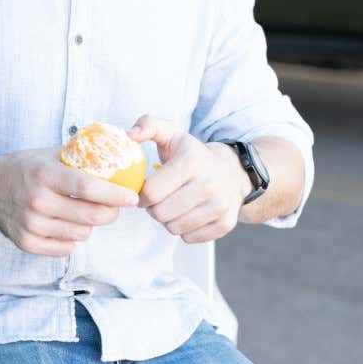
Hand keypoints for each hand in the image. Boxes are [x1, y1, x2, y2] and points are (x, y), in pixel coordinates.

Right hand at [0, 147, 138, 256]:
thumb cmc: (22, 168)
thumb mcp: (46, 154)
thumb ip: (78, 157)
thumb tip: (116, 154)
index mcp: (44, 175)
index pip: (87, 188)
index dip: (114, 194)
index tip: (132, 196)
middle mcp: (37, 201)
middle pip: (91, 216)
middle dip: (110, 212)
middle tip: (112, 206)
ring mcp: (31, 224)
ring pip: (82, 234)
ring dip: (89, 225)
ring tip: (80, 212)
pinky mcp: (26, 242)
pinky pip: (65, 248)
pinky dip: (71, 238)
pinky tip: (64, 224)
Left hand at [128, 115, 250, 243]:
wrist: (233, 171)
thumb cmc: (192, 153)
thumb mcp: (171, 133)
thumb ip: (148, 125)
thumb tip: (129, 135)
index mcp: (191, 162)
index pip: (151, 192)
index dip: (140, 193)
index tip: (144, 189)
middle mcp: (209, 185)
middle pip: (160, 213)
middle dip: (152, 208)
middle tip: (158, 198)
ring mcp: (220, 207)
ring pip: (173, 228)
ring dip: (167, 220)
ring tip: (172, 205)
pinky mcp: (226, 224)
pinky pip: (189, 238)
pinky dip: (183, 230)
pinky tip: (187, 214)